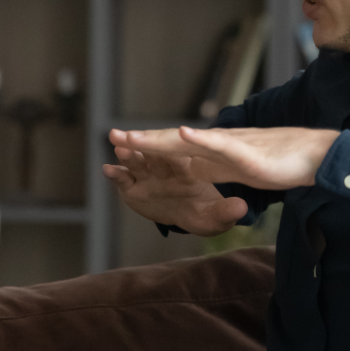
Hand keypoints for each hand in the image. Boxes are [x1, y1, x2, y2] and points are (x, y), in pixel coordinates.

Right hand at [103, 128, 248, 235]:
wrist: (188, 216)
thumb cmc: (203, 213)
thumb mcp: (215, 217)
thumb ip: (226, 212)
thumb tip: (242, 207)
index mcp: (186, 168)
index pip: (183, 152)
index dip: (182, 143)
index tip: (182, 133)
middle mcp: (163, 168)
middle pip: (152, 152)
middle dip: (141, 143)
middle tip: (131, 135)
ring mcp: (146, 177)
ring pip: (136, 162)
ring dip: (128, 155)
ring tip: (119, 148)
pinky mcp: (133, 188)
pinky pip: (123, 180)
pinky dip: (115, 174)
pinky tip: (108, 170)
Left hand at [118, 126, 340, 191]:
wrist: (316, 158)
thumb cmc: (280, 165)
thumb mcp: (237, 171)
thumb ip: (215, 169)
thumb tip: (192, 171)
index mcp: (215, 154)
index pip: (175, 151)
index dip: (148, 148)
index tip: (121, 147)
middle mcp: (218, 146)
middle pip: (174, 143)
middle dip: (143, 142)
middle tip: (112, 137)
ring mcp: (233, 148)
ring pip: (190, 142)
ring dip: (161, 139)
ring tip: (134, 138)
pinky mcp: (250, 155)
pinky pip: (221, 146)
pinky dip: (201, 139)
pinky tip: (182, 134)